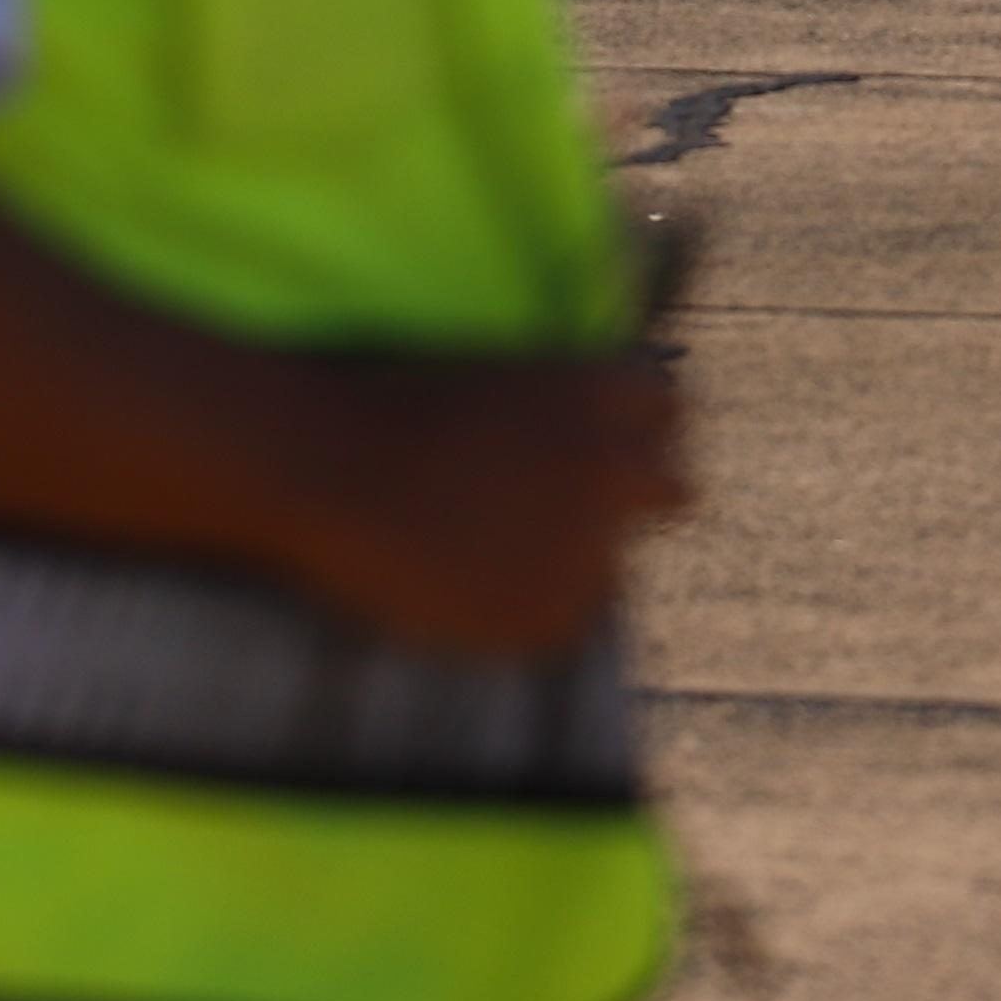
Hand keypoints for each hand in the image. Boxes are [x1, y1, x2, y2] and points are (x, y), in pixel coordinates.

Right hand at [279, 351, 693, 660]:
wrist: (325, 468)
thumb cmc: (381, 402)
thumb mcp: (491, 376)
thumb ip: (557, 410)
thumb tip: (582, 439)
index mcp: (600, 390)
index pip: (666, 410)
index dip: (637, 433)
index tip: (614, 450)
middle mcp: (612, 467)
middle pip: (674, 491)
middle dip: (636, 501)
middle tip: (581, 517)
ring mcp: (585, 546)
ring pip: (614, 569)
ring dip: (573, 565)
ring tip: (489, 557)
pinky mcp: (547, 616)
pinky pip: (564, 625)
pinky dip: (527, 614)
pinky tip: (465, 592)